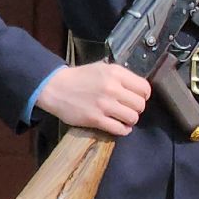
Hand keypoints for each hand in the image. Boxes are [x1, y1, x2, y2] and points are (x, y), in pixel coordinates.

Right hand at [35, 63, 149, 136]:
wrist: (54, 87)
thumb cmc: (80, 78)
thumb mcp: (102, 68)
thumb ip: (121, 77)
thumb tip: (139, 89)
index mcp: (115, 73)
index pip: (145, 89)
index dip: (143, 95)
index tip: (136, 98)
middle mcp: (112, 88)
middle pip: (140, 105)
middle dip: (136, 109)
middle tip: (127, 108)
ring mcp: (104, 105)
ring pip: (133, 118)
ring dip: (130, 120)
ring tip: (122, 117)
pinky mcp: (96, 119)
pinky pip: (120, 129)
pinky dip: (123, 130)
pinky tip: (118, 126)